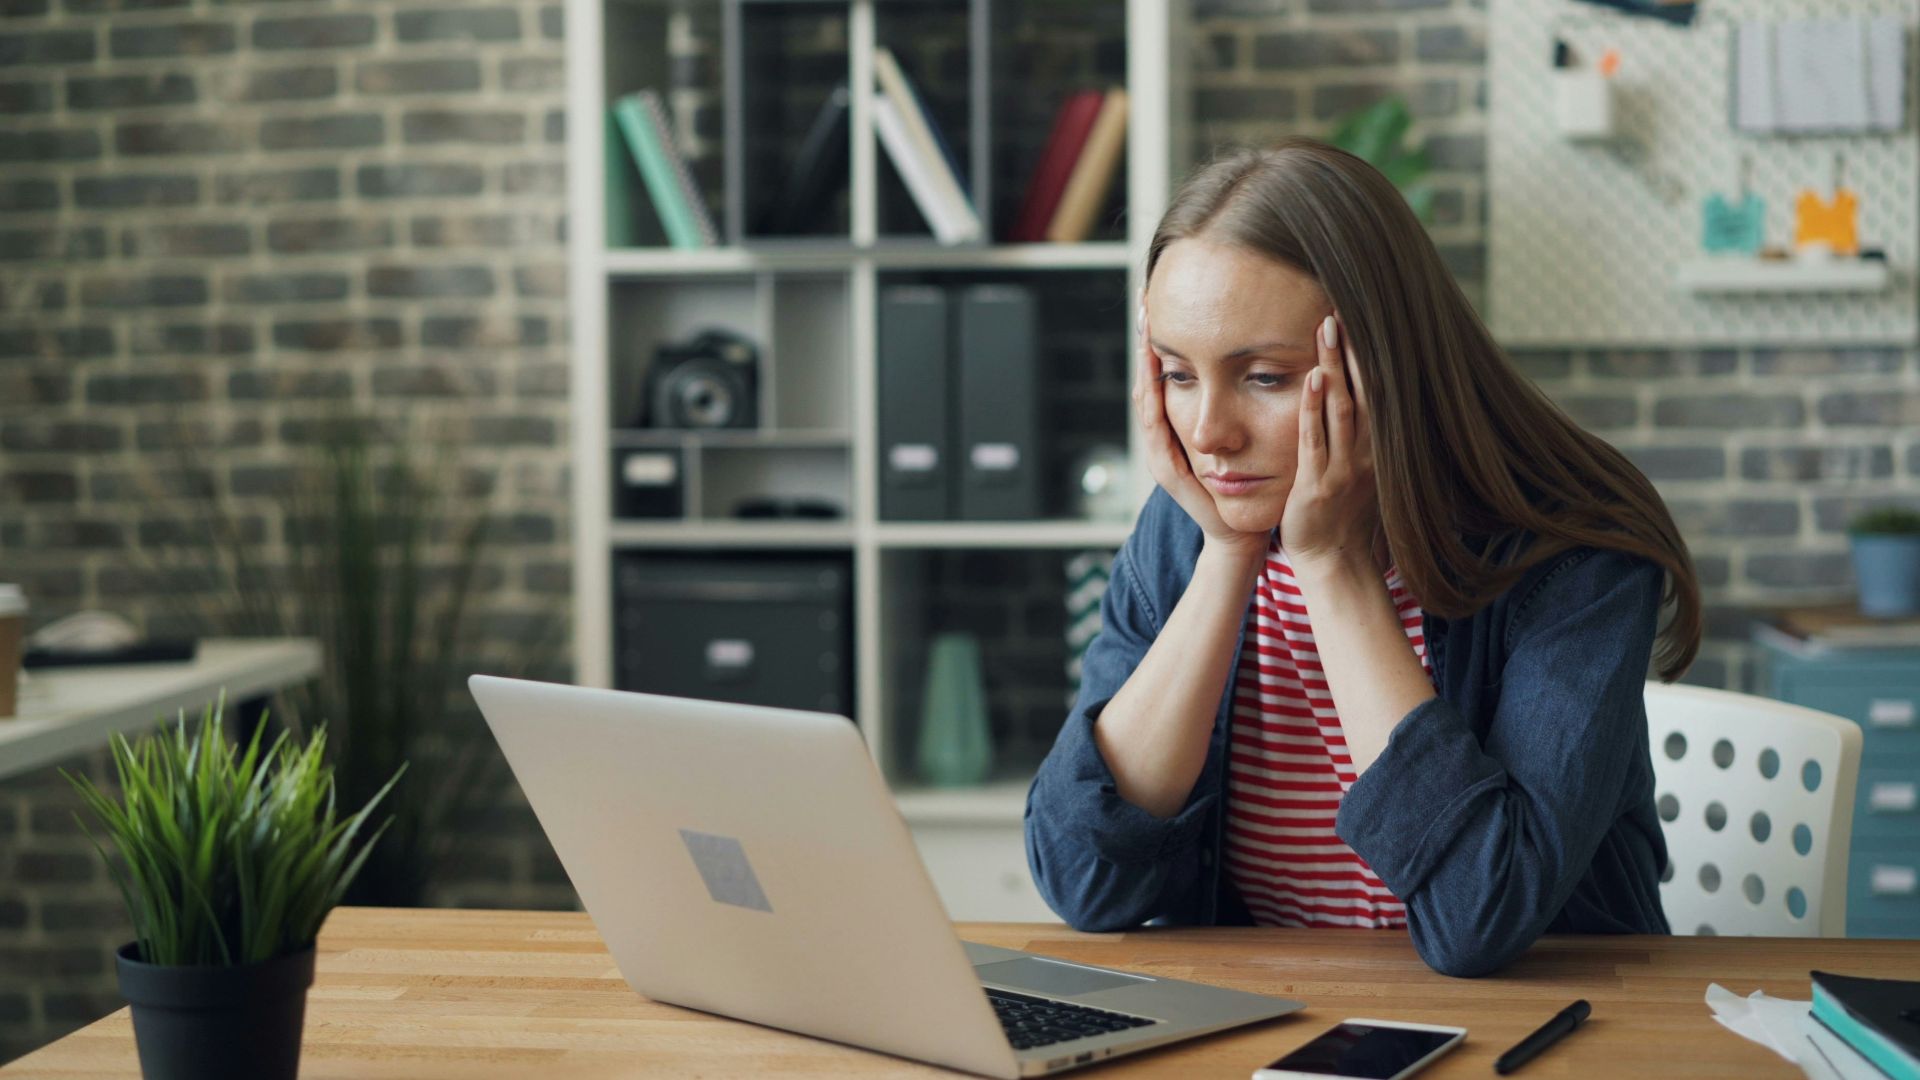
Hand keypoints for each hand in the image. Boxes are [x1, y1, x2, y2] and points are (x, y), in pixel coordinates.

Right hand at [1132, 291, 1267, 556]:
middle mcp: (1163, 437)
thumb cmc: (1248, 483)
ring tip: (1145, 328)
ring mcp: (1160, 453)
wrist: (1240, 532)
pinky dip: (1152, 398)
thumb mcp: (1242, 434)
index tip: (1161, 301)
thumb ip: (1241, 402)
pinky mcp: (1168, 469)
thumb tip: (1259, 358)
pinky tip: (1153, 374)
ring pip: (1145, 399)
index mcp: (1179, 427)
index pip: (1164, 374)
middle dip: (1145, 341)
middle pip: (1147, 379)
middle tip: (1144, 302)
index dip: (1161, 340)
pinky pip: (1155, 427)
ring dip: (1143, 364)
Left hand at [1281, 314, 1379, 573]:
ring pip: (1342, 409)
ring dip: (1334, 367)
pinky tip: (1309, 380)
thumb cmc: (1341, 512)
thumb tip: (1357, 393)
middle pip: (1363, 390)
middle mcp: (1367, 453)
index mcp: (1376, 446)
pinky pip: (1316, 442)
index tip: (1358, 317)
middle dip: (1352, 349)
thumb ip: (1359, 432)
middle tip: (1341, 307)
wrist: (1334, 561)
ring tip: (1327, 328)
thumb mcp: (1358, 467)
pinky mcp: (1319, 485)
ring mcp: (1345, 469)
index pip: (1374, 390)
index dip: (1367, 354)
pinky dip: (1313, 410)